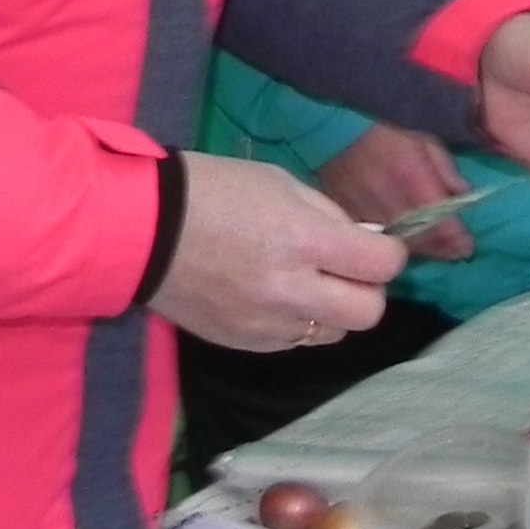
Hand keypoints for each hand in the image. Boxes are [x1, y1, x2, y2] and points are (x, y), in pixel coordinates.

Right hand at [151, 151, 405, 351]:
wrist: (141, 230)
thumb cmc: (212, 191)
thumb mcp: (280, 184)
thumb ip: (328, 216)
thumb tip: (362, 242)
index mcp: (303, 240)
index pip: (382, 265)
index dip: (388, 254)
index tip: (375, 246)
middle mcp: (291, 290)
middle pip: (368, 313)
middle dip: (367, 290)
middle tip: (346, 270)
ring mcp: (267, 324)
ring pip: (334, 334)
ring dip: (332, 311)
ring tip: (305, 284)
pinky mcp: (245, 345)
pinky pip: (294, 343)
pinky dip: (296, 323)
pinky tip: (273, 297)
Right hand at [316, 124, 476, 258]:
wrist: (333, 123)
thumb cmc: (385, 125)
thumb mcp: (424, 135)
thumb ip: (445, 167)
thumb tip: (464, 194)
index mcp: (410, 174)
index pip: (439, 219)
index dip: (456, 238)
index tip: (467, 247)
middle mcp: (386, 196)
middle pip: (419, 237)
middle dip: (441, 248)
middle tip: (455, 253)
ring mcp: (362, 207)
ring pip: (395, 242)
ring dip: (418, 250)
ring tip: (435, 252)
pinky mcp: (343, 212)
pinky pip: (370, 237)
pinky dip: (389, 243)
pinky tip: (401, 244)